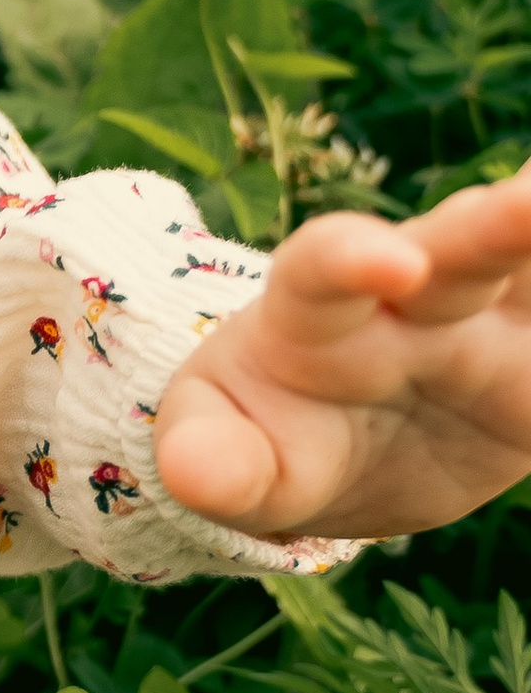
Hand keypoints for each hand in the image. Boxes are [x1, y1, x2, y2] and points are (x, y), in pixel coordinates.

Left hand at [153, 172, 530, 541]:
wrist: (338, 446)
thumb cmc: (267, 433)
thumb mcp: (228, 455)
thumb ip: (213, 461)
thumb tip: (193, 472)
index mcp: (318, 314)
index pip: (325, 269)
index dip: (354, 259)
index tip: (392, 264)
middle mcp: (420, 299)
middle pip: (466, 247)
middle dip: (505, 221)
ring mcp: (501, 324)